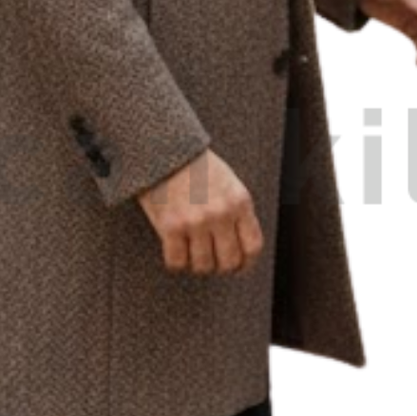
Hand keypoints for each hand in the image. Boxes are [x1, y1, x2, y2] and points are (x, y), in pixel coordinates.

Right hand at [136, 146, 264, 275]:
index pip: (253, 246)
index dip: (246, 262)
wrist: (163, 148)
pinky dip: (176, 261)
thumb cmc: (196, 166)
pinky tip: (175, 250)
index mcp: (239, 201)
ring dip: (197, 264)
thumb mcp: (229, 183)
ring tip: (192, 253)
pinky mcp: (170, 226)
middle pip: (229, 261)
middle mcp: (220, 214)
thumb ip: (237, 212)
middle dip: (221, 266)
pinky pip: (176, 261)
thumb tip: (241, 247)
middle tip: (212, 261)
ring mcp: (195, 221)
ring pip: (203, 265)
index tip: (238, 266)